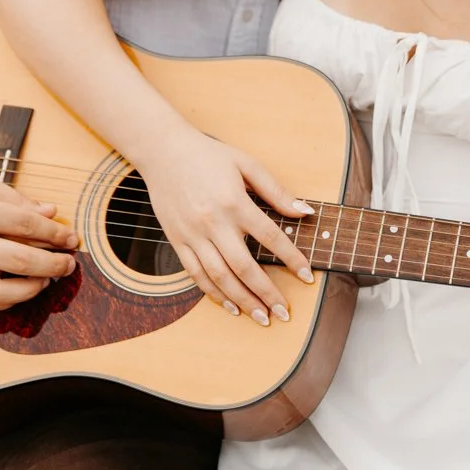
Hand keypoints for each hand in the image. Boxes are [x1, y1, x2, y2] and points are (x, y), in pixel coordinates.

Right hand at [0, 154, 79, 309]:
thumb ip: (13, 196)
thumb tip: (48, 213)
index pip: (29, 227)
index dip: (57, 235)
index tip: (71, 239)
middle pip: (22, 263)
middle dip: (53, 265)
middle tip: (68, 264)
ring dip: (30, 291)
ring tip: (43, 281)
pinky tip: (12, 291)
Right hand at [133, 129, 313, 324]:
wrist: (162, 151)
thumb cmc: (208, 155)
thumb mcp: (246, 164)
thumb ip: (276, 190)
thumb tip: (305, 212)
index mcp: (234, 202)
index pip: (270, 237)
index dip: (291, 259)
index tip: (306, 277)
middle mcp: (213, 222)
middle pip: (244, 266)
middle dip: (266, 293)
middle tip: (284, 313)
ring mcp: (192, 234)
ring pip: (219, 277)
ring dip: (242, 300)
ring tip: (261, 317)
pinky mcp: (177, 241)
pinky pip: (196, 274)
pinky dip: (213, 293)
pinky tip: (230, 305)